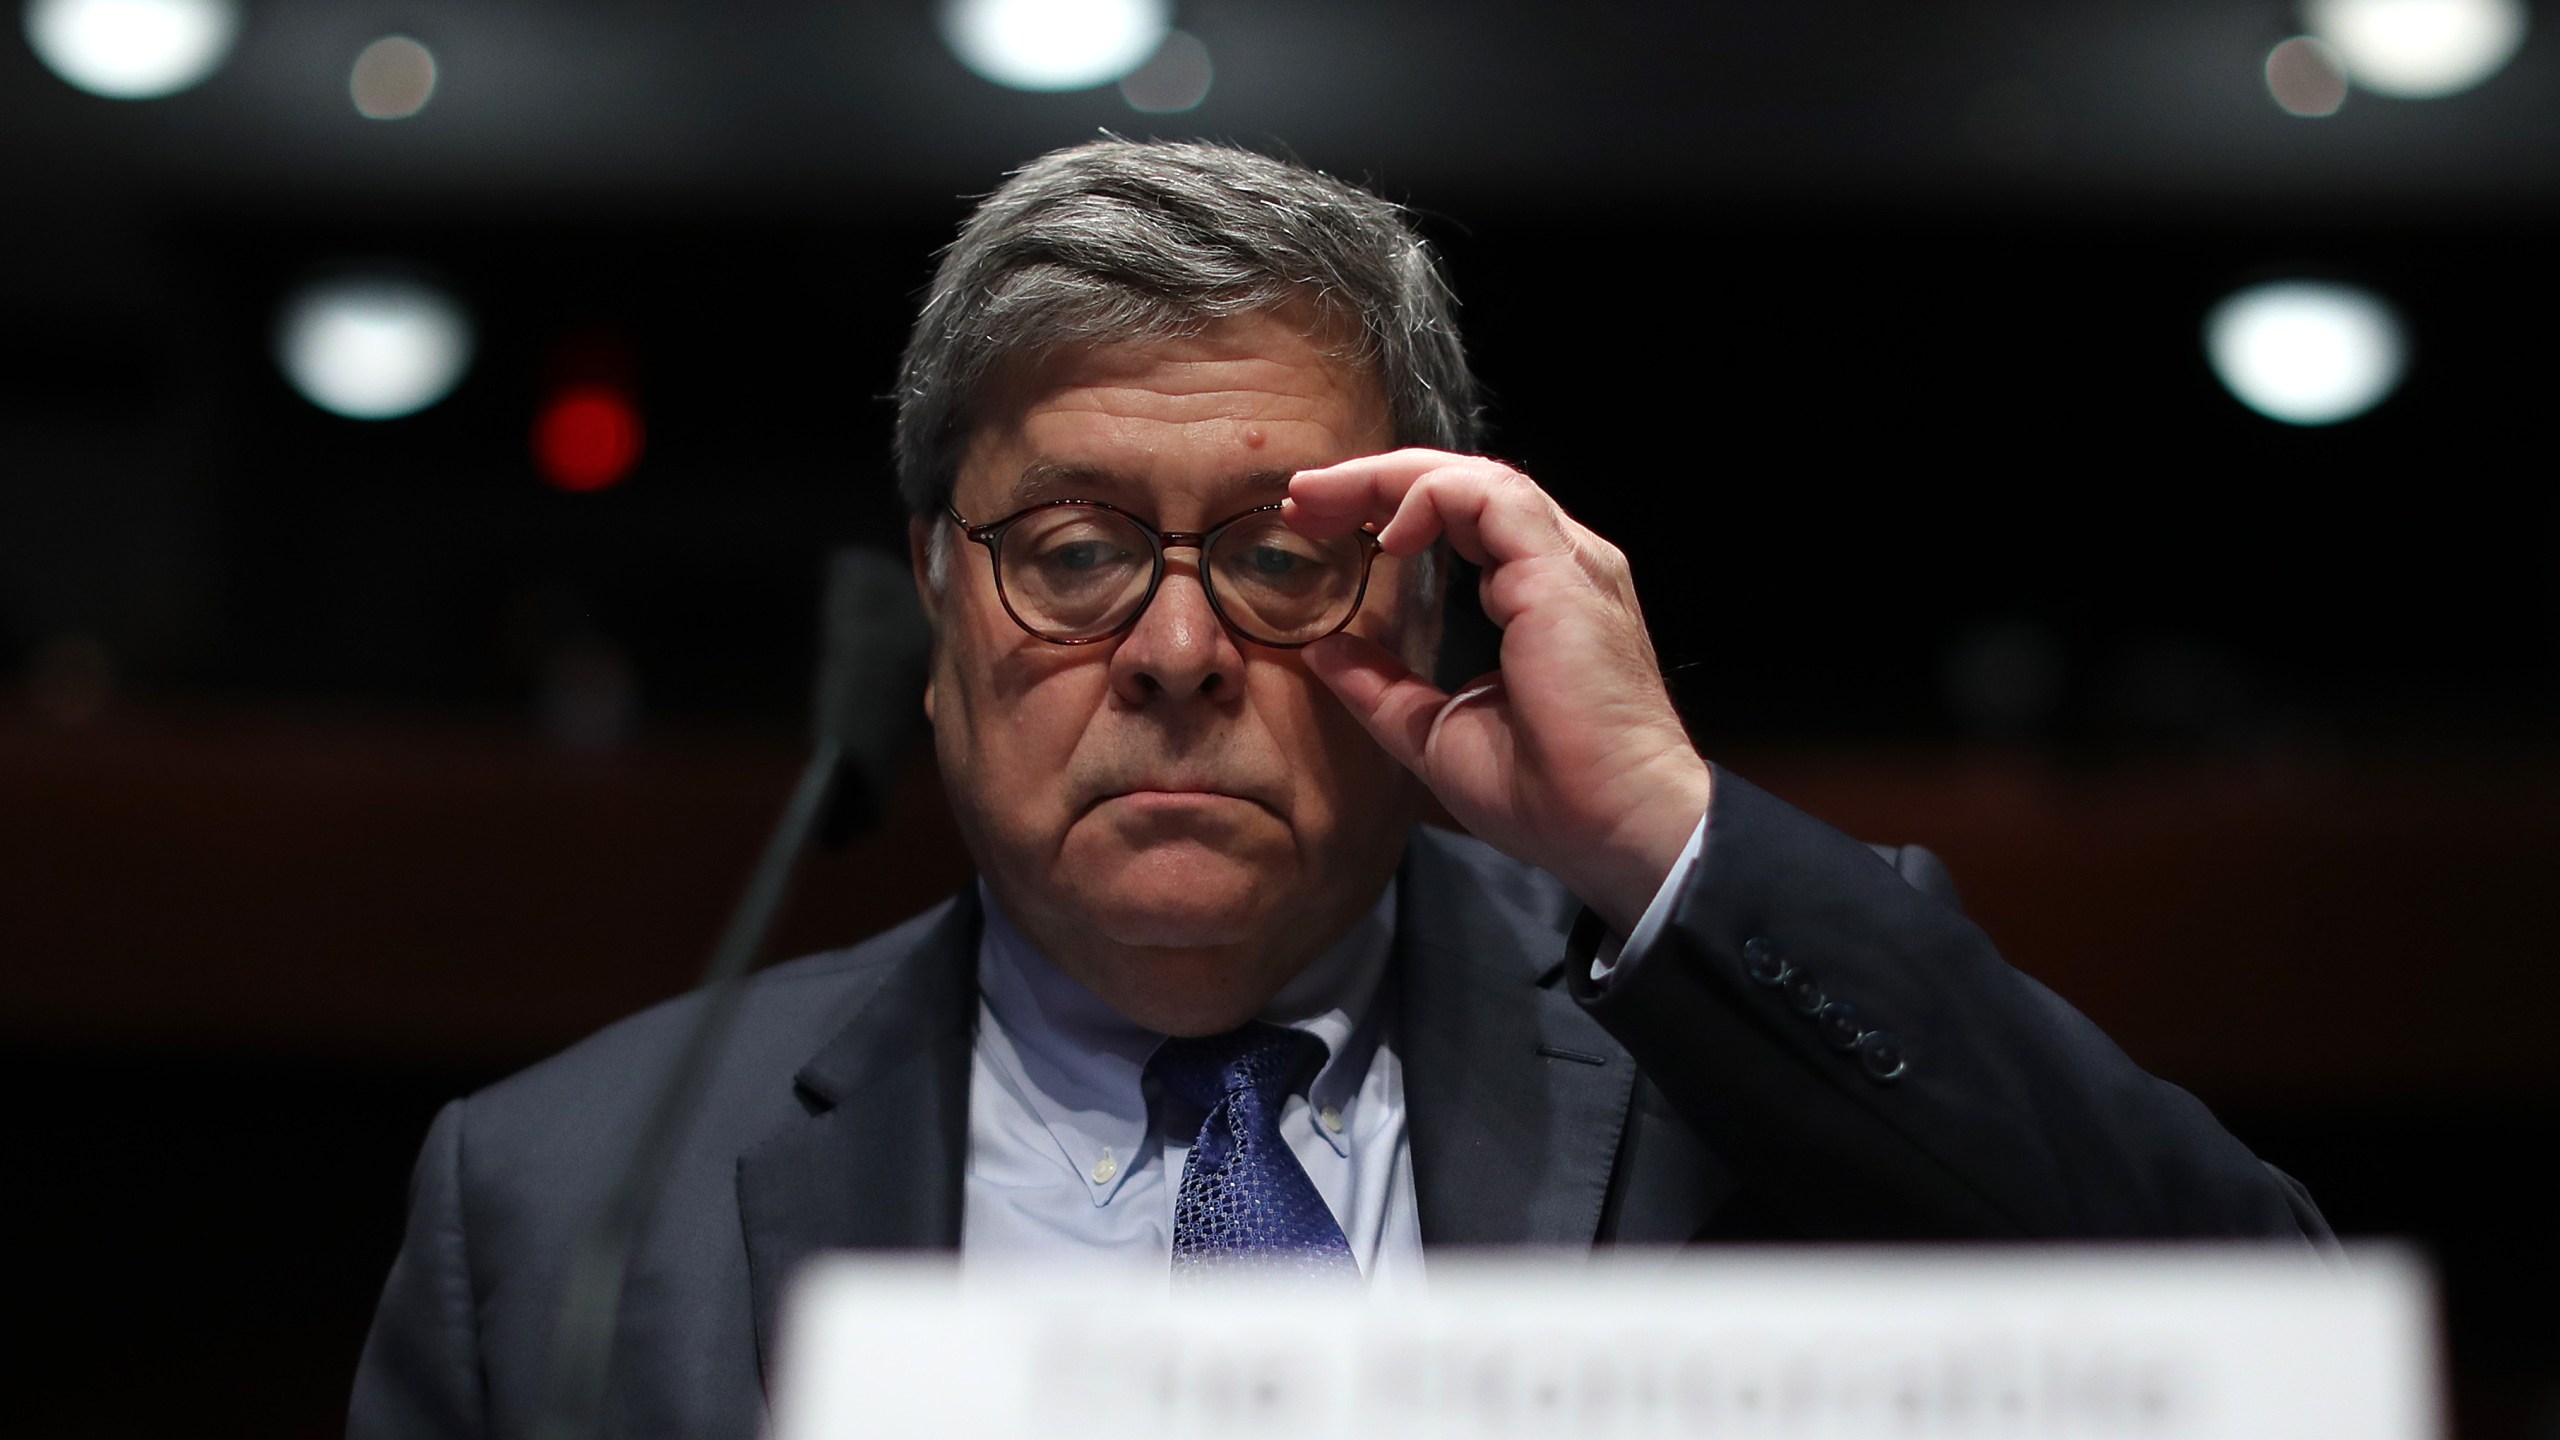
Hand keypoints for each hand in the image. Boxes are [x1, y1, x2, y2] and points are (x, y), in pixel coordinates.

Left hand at [1286, 450, 1710, 936]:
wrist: (1613, 827)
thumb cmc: (1546, 794)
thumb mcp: (1436, 730)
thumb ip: (1382, 685)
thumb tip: (1322, 651)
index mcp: (1535, 594)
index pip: (1460, 518)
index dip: (1385, 510)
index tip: (1318, 528)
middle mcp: (1557, 564)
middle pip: (1460, 485)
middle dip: (1372, 481)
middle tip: (1302, 498)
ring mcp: (1566, 562)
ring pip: (1472, 477)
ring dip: (1387, 478)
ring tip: (1323, 501)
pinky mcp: (1559, 571)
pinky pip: (1489, 495)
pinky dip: (1428, 498)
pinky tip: (1384, 536)